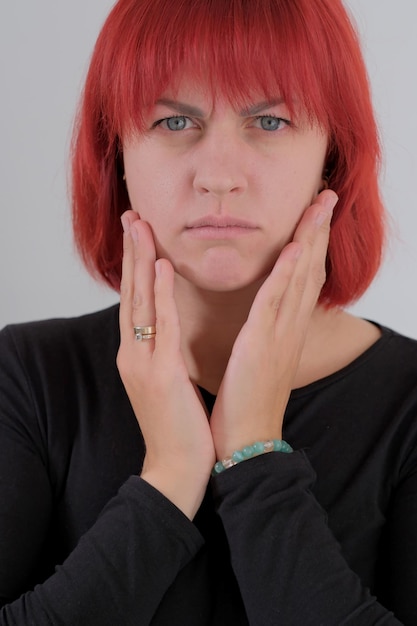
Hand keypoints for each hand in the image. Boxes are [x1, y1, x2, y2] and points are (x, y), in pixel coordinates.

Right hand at [117, 211, 214, 518]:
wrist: (177, 468)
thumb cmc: (178, 425)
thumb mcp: (166, 380)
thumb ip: (162, 352)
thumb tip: (168, 330)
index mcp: (138, 353)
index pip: (137, 300)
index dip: (136, 266)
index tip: (140, 234)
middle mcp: (134, 352)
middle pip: (132, 293)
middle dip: (132, 253)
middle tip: (132, 215)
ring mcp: (142, 361)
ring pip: (141, 302)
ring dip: (141, 261)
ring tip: (141, 226)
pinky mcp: (159, 372)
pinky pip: (160, 326)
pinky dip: (160, 295)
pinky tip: (161, 267)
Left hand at [210, 190, 337, 459]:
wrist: (248, 440)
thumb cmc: (249, 401)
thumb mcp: (262, 359)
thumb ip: (266, 332)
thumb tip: (266, 315)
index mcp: (287, 329)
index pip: (304, 278)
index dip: (312, 244)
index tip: (316, 215)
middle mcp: (290, 328)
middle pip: (310, 270)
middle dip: (318, 231)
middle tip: (327, 195)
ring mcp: (280, 335)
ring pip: (299, 279)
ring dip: (309, 239)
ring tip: (319, 206)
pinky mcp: (261, 344)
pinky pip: (275, 303)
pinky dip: (286, 274)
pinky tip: (295, 249)